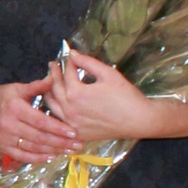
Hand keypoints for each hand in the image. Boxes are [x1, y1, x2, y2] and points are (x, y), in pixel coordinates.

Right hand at [0, 78, 77, 165]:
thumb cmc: (2, 97)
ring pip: (33, 148)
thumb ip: (36, 86)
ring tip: (70, 151)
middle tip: (78, 144)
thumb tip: (53, 78)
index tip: (73, 132)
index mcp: (15, 108)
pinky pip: (23, 156)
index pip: (40, 121)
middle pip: (39, 137)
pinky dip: (38, 158)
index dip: (58, 128)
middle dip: (60, 142)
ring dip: (54, 151)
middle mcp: (9, 125)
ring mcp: (5, 138)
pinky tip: (52, 156)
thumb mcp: (17, 88)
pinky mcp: (3, 148)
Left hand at [42, 52, 162, 145]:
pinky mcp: (77, 134)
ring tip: (49, 82)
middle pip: (55, 89)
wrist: (139, 120)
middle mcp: (69, 110)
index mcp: (76, 94)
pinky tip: (56, 103)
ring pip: (52, 106)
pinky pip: (59, 121)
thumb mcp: (108, 74)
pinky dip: (54, 110)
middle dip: (53, 75)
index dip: (67, 64)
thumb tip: (72, 53)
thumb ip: (88, 62)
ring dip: (48, 92)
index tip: (67, 56)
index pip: (67, 75)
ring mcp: (71, 124)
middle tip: (52, 66)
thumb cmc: (125, 95)